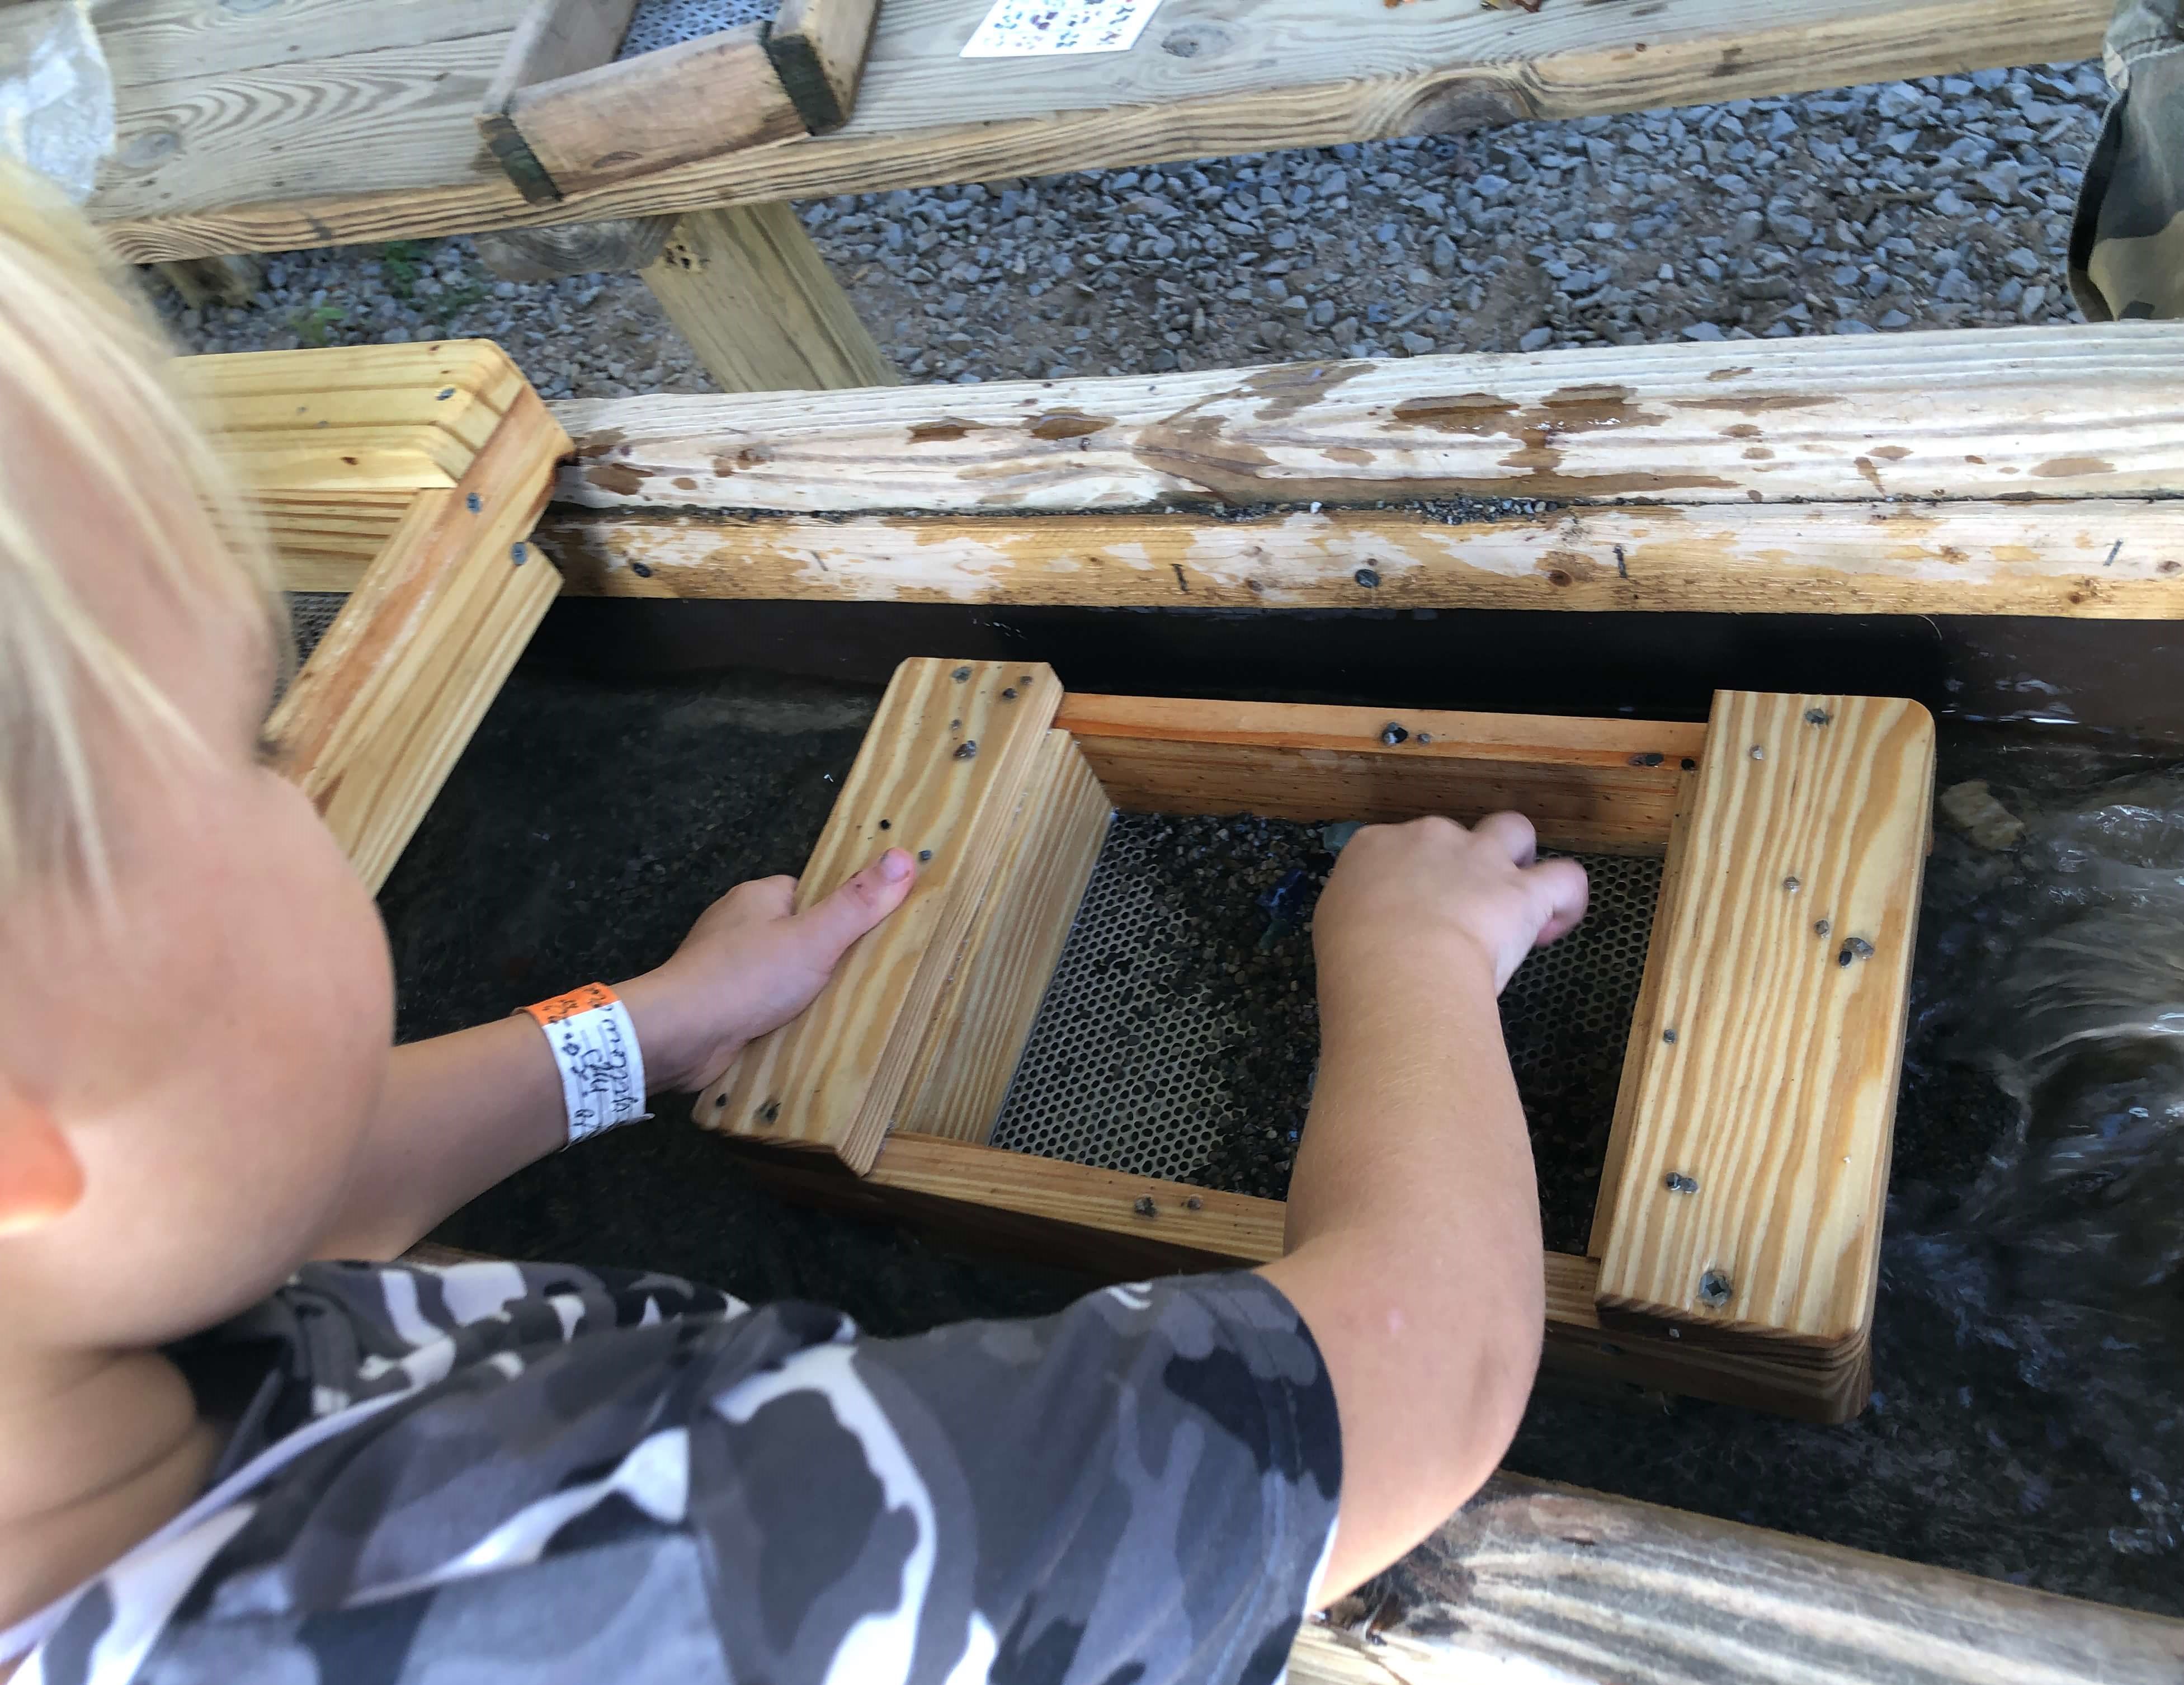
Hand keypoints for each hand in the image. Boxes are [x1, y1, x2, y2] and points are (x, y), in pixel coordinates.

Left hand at [617, 849, 915, 1092]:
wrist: (680, 1035)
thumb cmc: (746, 977)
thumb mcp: (815, 938)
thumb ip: (858, 903)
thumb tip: (904, 856)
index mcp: (757, 896)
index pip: (808, 894)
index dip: (837, 913)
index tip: (865, 936)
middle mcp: (735, 925)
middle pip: (794, 934)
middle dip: (821, 957)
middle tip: (857, 979)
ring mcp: (722, 966)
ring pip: (776, 972)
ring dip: (799, 992)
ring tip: (833, 1009)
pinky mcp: (717, 1004)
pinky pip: (757, 1003)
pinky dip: (776, 1016)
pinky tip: (797, 1031)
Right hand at [1314, 813, 1587, 996]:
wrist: (1395, 967)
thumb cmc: (1352, 960)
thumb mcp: (1332, 931)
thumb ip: (1355, 920)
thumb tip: (1368, 936)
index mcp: (1373, 848)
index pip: (1392, 847)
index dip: (1405, 880)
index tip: (1406, 917)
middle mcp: (1428, 840)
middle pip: (1451, 837)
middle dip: (1458, 867)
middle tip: (1454, 913)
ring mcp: (1479, 858)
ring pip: (1513, 830)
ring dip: (1518, 855)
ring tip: (1517, 892)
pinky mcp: (1523, 890)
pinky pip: (1565, 878)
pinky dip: (1568, 900)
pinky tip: (1555, 924)